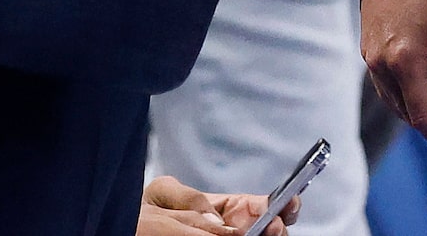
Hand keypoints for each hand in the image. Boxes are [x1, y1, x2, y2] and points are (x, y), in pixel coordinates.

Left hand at [139, 176, 290, 232]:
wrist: (135, 224)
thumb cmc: (148, 209)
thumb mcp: (166, 194)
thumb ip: (191, 200)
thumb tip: (219, 221)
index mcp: (228, 208)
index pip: (263, 206)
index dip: (282, 204)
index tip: (290, 204)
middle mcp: (234, 229)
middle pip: (269, 230)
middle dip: (277, 227)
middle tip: (274, 228)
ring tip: (268, 234)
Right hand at [359, 0, 426, 162]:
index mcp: (404, 60)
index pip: (424, 116)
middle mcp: (381, 66)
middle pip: (408, 116)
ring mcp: (370, 60)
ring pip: (395, 105)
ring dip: (418, 118)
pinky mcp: (367, 52)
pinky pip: (386, 89)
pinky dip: (405, 101)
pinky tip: (423, 98)